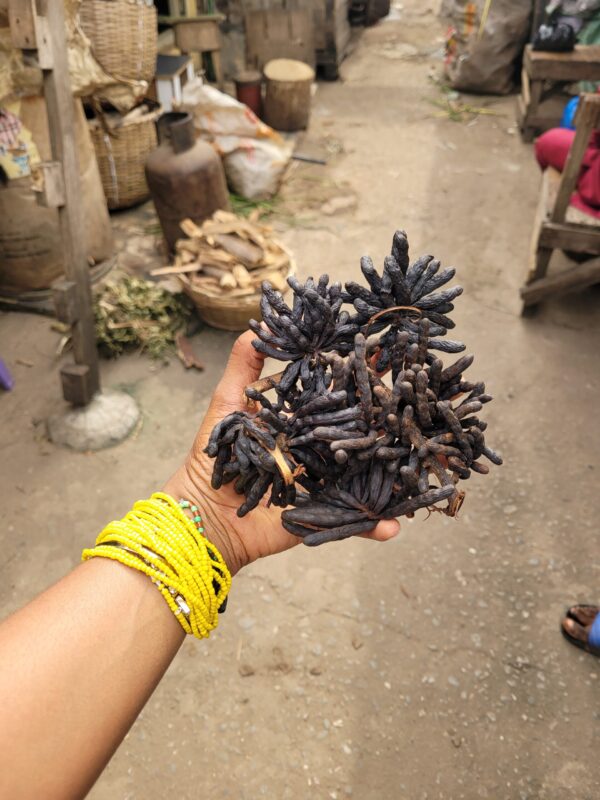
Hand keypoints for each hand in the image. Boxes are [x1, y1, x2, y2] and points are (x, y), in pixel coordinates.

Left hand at [164, 332, 399, 574]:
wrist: (203, 513)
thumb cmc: (213, 457)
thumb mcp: (227, 404)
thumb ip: (244, 366)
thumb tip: (256, 325)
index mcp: (300, 422)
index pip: (333, 394)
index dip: (354, 375)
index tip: (377, 352)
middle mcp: (317, 450)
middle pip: (356, 431)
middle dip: (385, 417)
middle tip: (414, 398)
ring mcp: (323, 483)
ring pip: (363, 474)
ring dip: (392, 471)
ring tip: (420, 461)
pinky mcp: (321, 515)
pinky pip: (351, 521)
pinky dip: (373, 527)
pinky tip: (392, 528)